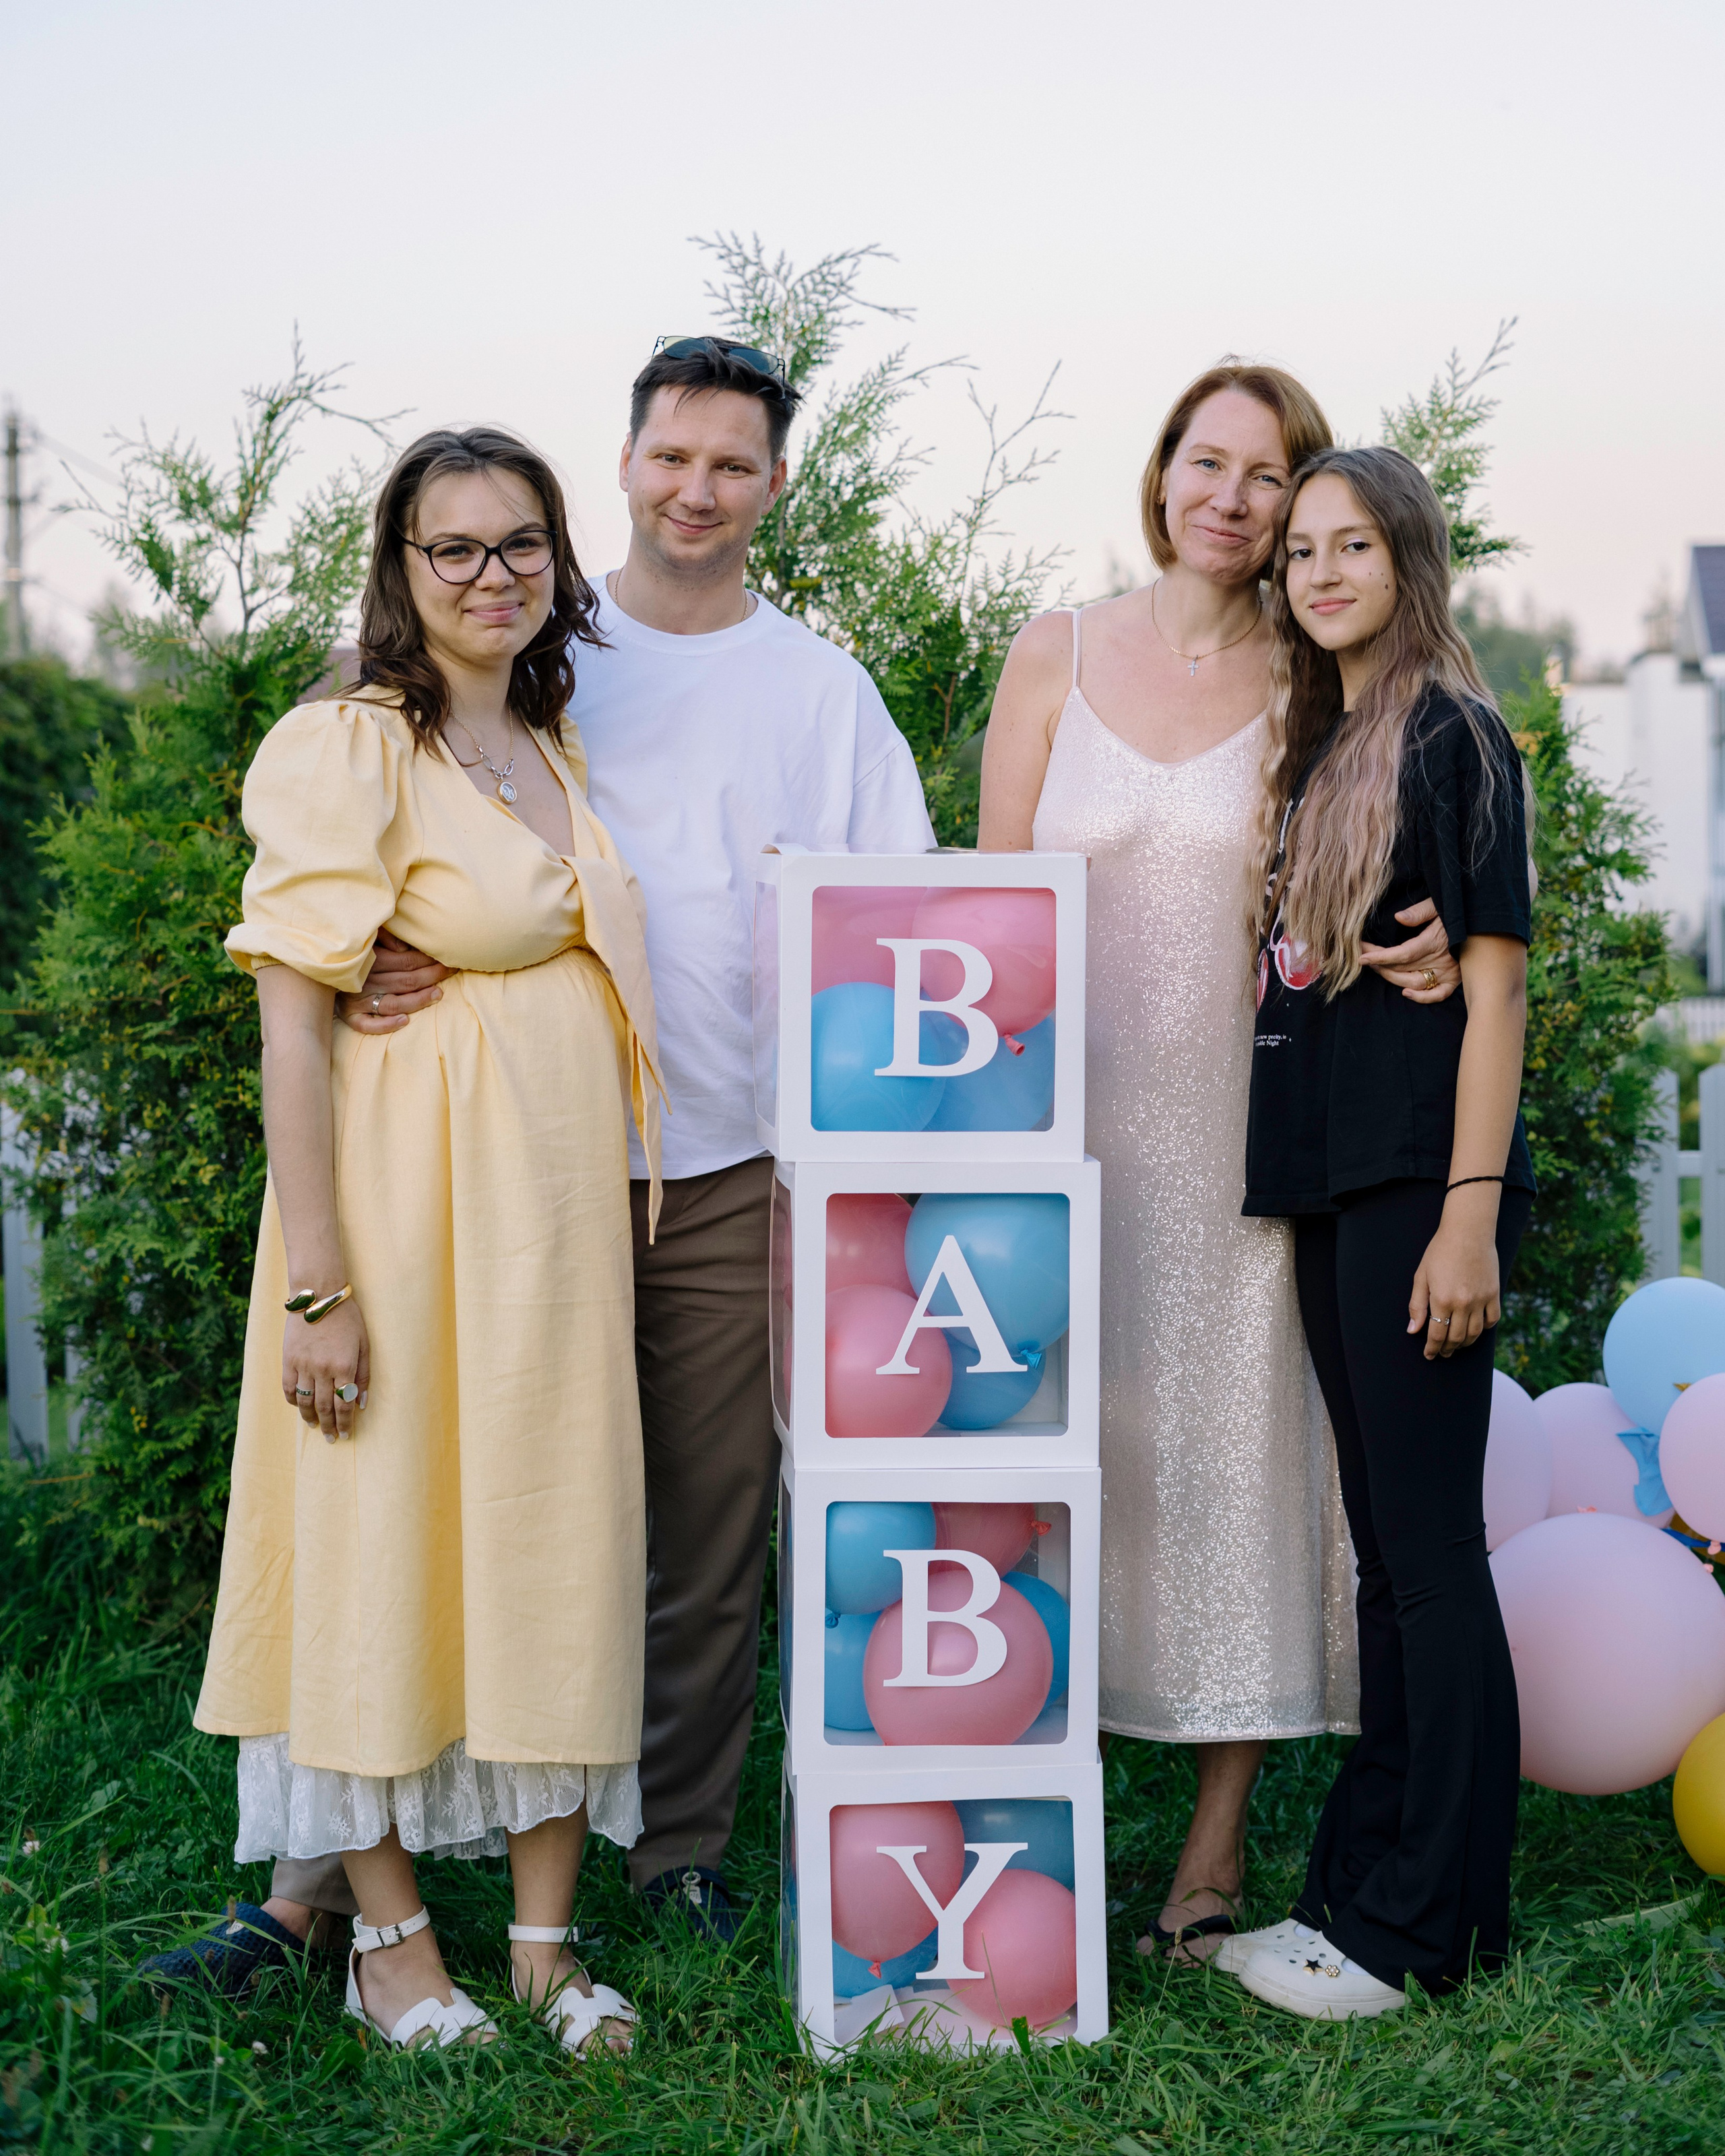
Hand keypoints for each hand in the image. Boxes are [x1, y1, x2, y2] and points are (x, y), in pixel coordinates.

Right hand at [282, 1297, 370, 1438]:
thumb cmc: (347, 1318)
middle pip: (324, 1407)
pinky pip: (289, 1387)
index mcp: (344, 1366)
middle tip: (332, 1438)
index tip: (346, 1435)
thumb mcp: (364, 1344)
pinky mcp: (288, 1360)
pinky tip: (299, 1407)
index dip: (345, 1422)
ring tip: (316, 1427)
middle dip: (330, 1426)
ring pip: (305, 1401)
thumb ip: (363, 1374)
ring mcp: (303, 1365)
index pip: (343, 1404)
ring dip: (310, 1417)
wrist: (319, 1296)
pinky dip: (293, 1401)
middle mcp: (323, 1369)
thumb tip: (361, 1402)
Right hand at [335, 929, 450, 1033]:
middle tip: (452, 972)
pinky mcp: (349, 1015)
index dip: (431, 961)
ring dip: (418, 1000)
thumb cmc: (347, 949)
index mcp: (370, 959)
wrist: (315, 968)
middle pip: (406, 981)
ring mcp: (357, 1000)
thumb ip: (384, 936)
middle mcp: (365, 980)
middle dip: (433, 976)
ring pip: (394, 1003)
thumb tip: (404, 947)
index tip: (449, 958)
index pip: (408, 961)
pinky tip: (404, 1021)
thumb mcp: (365, 934)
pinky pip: (368, 1025)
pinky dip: (386, 1025)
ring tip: (438, 994)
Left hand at [1360, 899, 1460, 1003]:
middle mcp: (1440, 960)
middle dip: (1379, 963)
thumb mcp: (1438, 904)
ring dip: (1392, 978)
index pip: (1402, 954)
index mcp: (1434, 941)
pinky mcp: (1454, 979)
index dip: (1380, 957)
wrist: (1483, 921)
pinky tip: (1406, 992)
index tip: (1361, 956)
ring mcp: (1448, 972)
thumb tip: (1398, 918)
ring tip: (1376, 967)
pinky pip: (1437, 995)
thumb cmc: (1458, 910)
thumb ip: (1419, 912)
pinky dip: (1421, 997)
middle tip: (1362, 955)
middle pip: (1403, 968)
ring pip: (1414, 982)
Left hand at [1407, 1189, 1500, 1360]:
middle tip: (1442, 1353)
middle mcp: (1463, 1303)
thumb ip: (1417, 1305)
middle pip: (1456, 1338)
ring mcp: (1481, 1300)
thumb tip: (1412, 1331)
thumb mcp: (1421, 1276)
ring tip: (1457, 1346)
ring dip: (1465, 1344)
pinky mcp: (1494, 1294)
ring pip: (1475, 1333)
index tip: (1429, 1355)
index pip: (1437, 1334)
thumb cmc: (1440, 1251)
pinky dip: (1484, 1329)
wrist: (1468, 1232)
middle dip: (1447, 1349)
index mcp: (1442, 1299)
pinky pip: (1492, 1320)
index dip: (1432, 1348)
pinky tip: (1475, 1330)